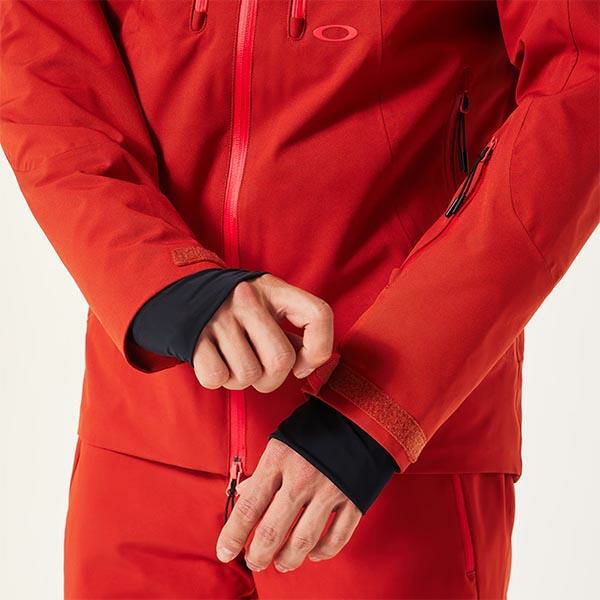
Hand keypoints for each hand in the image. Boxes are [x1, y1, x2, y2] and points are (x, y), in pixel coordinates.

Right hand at [192, 274, 333, 392]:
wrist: (184, 294)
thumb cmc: (240, 309)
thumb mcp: (271, 306)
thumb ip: (295, 330)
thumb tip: (306, 366)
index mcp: (274, 290)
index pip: (318, 314)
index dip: (318, 349)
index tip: (302, 364)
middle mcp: (247, 298)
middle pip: (280, 360)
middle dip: (274, 378)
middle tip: (260, 368)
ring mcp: (220, 317)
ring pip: (248, 375)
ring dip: (242, 380)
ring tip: (234, 360)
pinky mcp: (194, 336)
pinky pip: (216, 377)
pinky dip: (218, 378)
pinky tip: (216, 360)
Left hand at [216, 439, 361, 572]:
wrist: (358, 415)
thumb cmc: (314, 429)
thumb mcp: (281, 441)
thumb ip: (264, 472)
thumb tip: (244, 496)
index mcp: (279, 460)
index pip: (249, 507)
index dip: (234, 535)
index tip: (225, 552)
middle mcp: (301, 477)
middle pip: (272, 530)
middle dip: (258, 555)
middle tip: (254, 561)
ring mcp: (329, 489)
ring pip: (303, 540)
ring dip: (288, 559)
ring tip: (280, 564)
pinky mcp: (353, 498)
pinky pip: (337, 537)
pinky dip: (322, 551)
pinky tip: (312, 554)